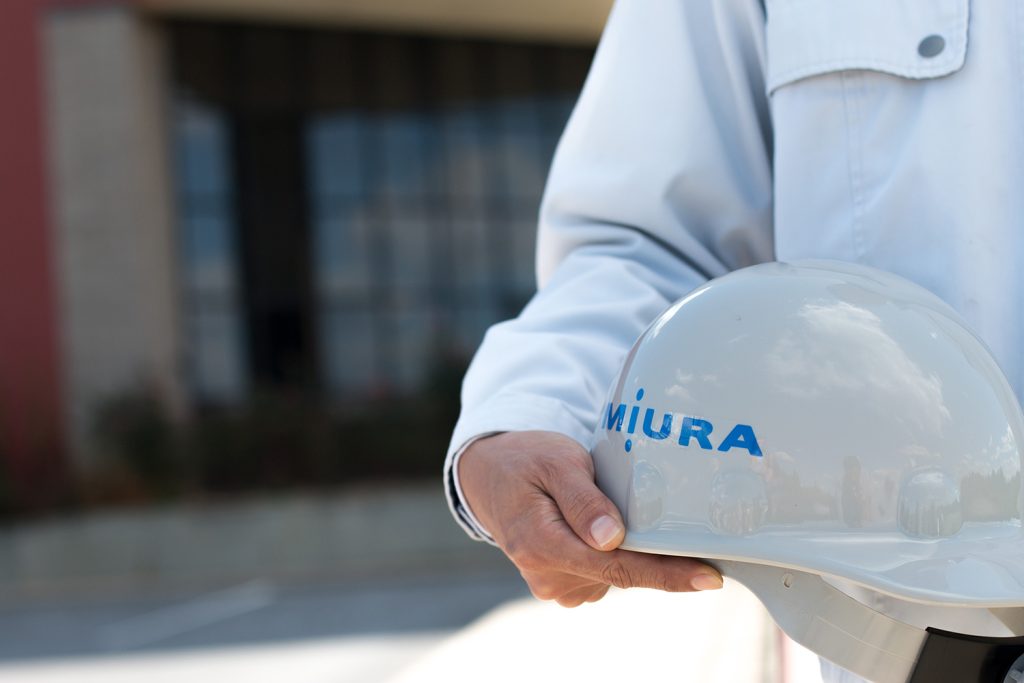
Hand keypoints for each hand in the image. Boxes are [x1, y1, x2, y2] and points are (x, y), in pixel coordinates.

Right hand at [458, 430, 722, 606]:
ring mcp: (550, 583)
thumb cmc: (527, 459)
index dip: (666, 574)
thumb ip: (583, 500)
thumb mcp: (556, 462)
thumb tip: (612, 539)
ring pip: (612, 575)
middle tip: (702, 546)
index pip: (616, 566)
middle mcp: (545, 573)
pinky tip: (606, 529)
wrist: (489, 474)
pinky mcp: (557, 583)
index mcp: (542, 542)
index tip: (709, 578)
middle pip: (620, 575)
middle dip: (661, 562)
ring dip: (631, 553)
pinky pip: (600, 575)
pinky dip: (614, 556)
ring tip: (621, 512)